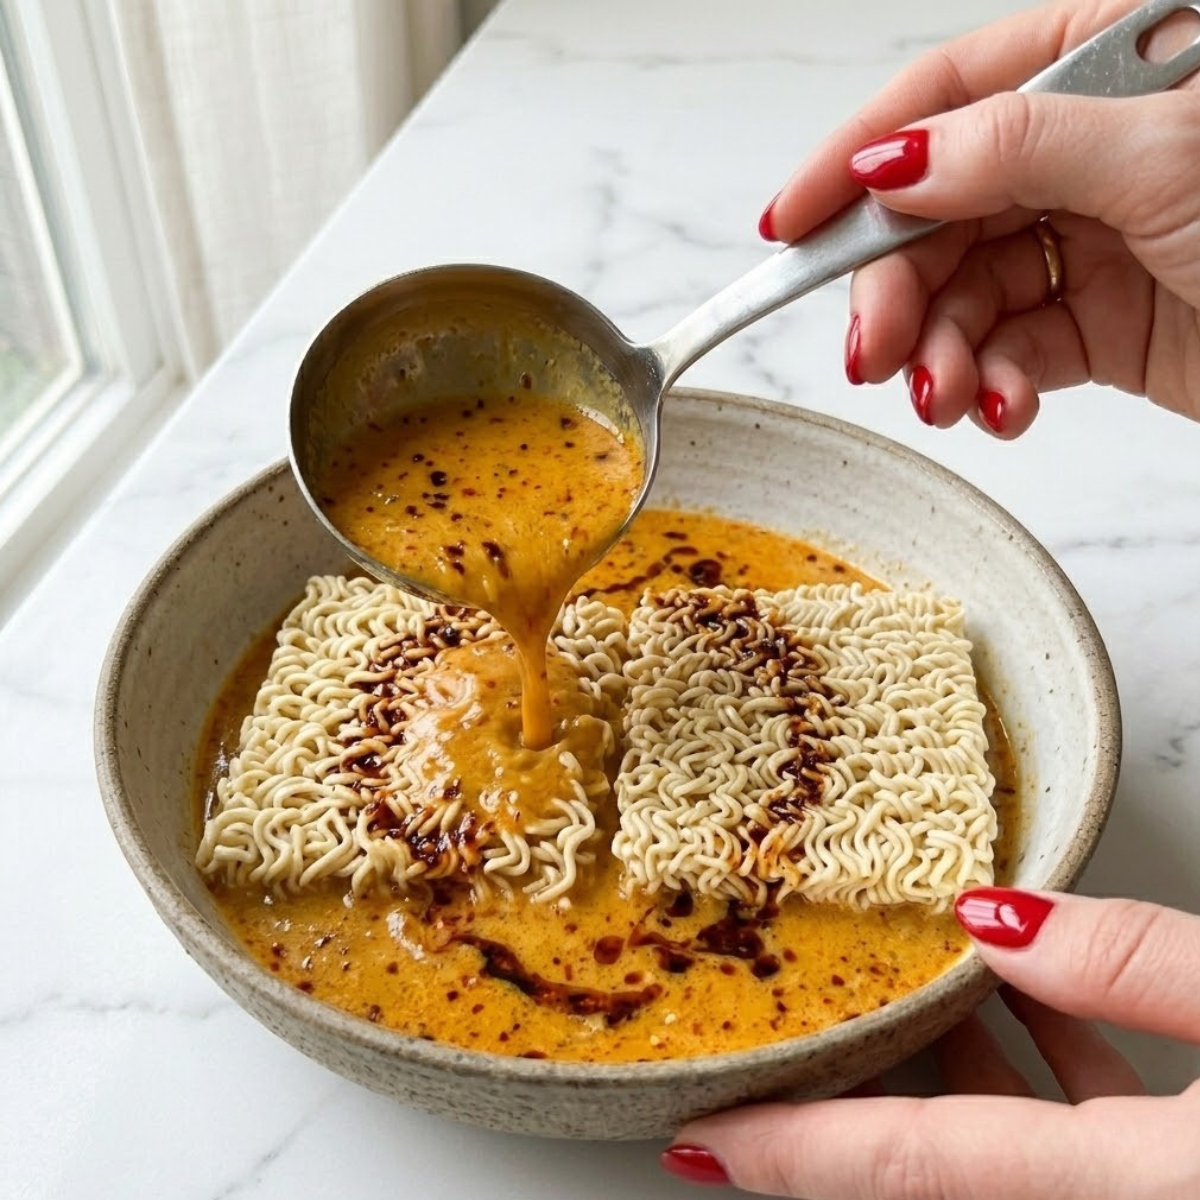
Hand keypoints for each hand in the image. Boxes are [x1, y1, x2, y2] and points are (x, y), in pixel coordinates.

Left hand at [660, 888, 1199, 1197]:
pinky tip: (1040, 988)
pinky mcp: (1179, 1180)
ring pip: (1008, 1143)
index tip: (696, 1136)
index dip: (788, 1150)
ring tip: (910, 978)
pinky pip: (1082, 1135)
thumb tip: (1000, 918)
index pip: (907, 1166)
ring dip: (955, 1061)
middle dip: (863, 1087)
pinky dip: (1048, 1061)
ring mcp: (1146, 1198)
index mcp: (1117, 1188)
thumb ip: (1135, 966)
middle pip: (938, 1156)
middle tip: (799, 1022)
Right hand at [760, 0, 1199, 436]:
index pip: (942, 95)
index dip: (853, 159)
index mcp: (1099, 64)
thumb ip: (1010, 150)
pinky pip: (1010, 348)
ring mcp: (1087, 235)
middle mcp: (1082, 147)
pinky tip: (1001, 406)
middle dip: (897, 290)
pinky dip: (992, 385)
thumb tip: (891, 161)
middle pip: (936, 213)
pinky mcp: (1098, 319)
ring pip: (964, 291)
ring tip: (947, 396)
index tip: (789, 225)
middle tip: (873, 352)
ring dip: (941, 352)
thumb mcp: (1157, 157)